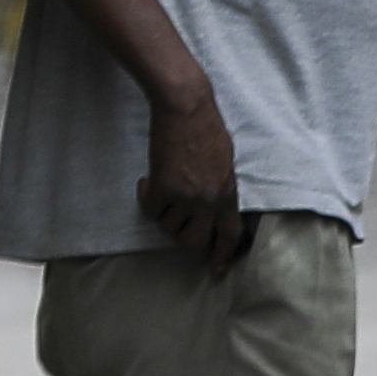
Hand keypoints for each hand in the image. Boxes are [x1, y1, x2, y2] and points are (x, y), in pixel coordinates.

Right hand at [141, 85, 249, 269]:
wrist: (185, 109)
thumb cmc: (206, 128)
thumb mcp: (225, 162)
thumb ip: (221, 187)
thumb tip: (215, 208)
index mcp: (228, 193)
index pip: (230, 234)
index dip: (224, 254)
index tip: (217, 267)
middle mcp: (208, 200)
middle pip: (194, 242)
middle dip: (183, 238)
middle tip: (176, 225)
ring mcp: (184, 196)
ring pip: (168, 226)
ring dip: (163, 213)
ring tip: (164, 191)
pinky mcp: (162, 187)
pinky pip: (150, 208)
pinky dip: (147, 196)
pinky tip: (149, 180)